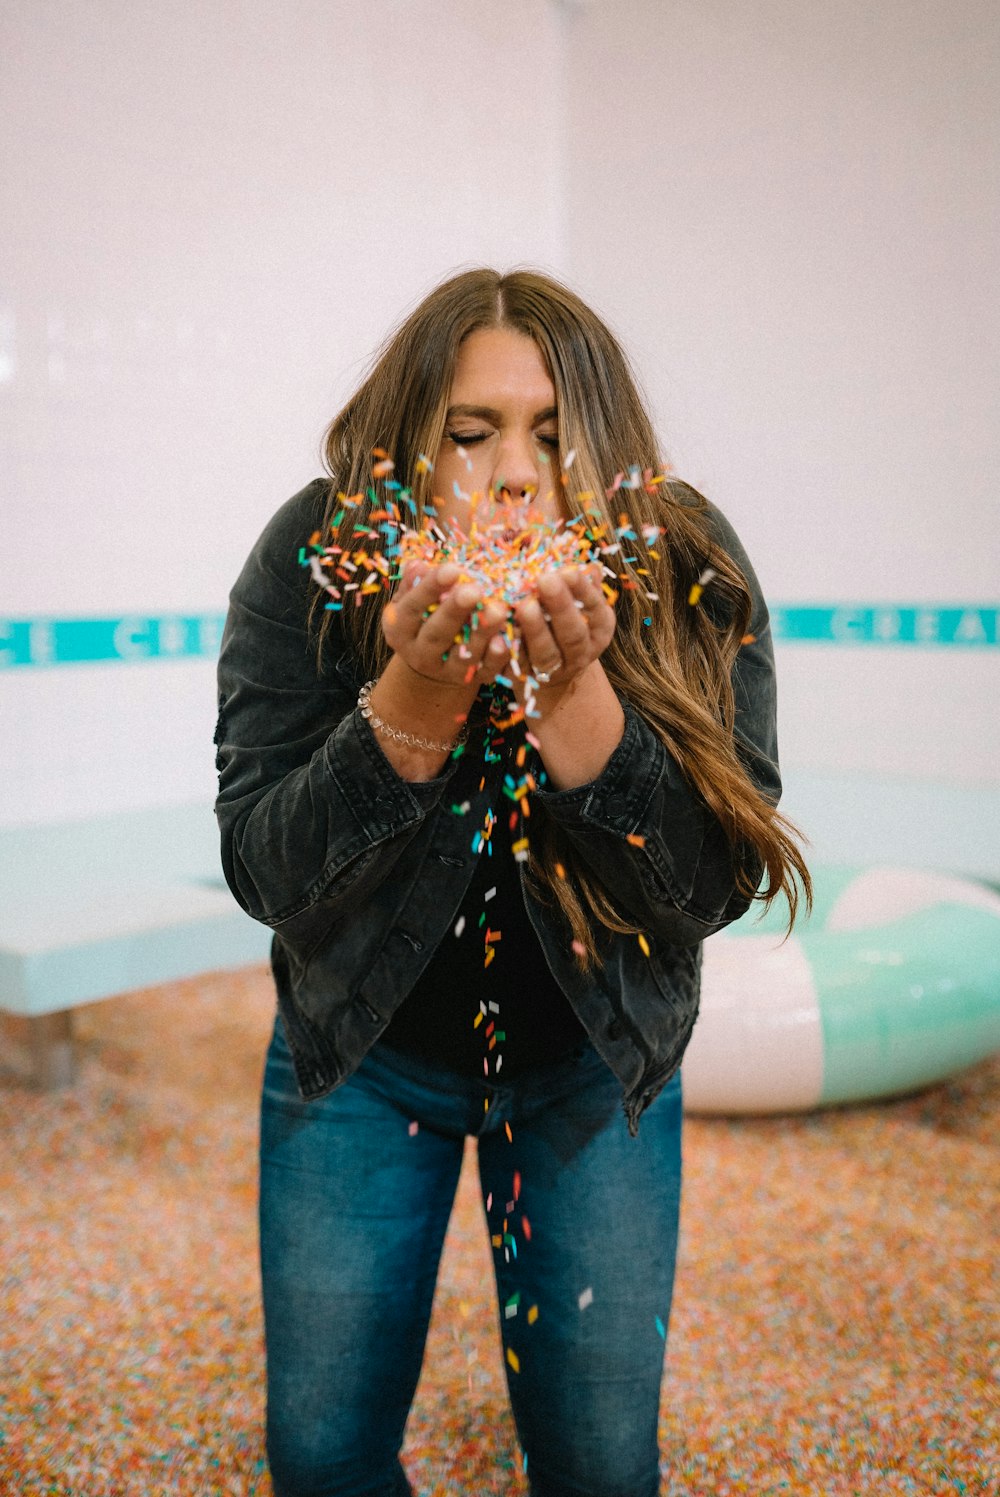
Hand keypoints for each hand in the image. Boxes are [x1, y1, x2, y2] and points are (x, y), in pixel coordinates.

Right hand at [382, 562, 510, 687]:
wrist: (432, 662)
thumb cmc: (423, 618)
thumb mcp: (411, 601)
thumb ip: (414, 584)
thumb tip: (418, 564)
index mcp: (400, 629)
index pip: (412, 607)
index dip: (430, 588)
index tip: (451, 568)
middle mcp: (419, 654)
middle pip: (436, 633)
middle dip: (455, 611)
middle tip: (474, 590)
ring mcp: (445, 671)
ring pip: (463, 655)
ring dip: (482, 633)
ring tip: (498, 610)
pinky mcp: (470, 680)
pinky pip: (485, 670)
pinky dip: (496, 656)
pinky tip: (505, 640)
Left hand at [512, 564, 614, 692]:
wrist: (555, 669)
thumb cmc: (563, 619)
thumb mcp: (577, 599)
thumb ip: (577, 580)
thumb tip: (584, 559)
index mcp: (599, 627)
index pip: (595, 608)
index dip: (583, 590)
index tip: (568, 570)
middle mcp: (582, 652)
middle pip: (573, 633)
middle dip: (560, 607)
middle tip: (544, 580)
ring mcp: (557, 671)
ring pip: (547, 654)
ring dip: (535, 630)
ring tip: (524, 606)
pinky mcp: (530, 681)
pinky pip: (518, 668)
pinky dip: (508, 653)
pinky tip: (498, 635)